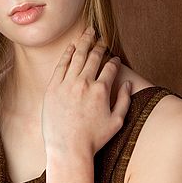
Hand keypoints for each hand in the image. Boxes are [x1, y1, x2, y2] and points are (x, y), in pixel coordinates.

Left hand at [42, 25, 131, 155]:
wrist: (68, 149)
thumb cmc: (94, 139)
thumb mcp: (116, 122)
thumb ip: (124, 101)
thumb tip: (128, 84)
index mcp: (101, 90)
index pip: (110, 68)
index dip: (114, 62)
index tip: (114, 59)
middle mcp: (84, 83)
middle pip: (94, 57)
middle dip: (99, 45)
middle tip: (101, 38)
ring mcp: (67, 84)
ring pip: (77, 57)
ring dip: (84, 42)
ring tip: (87, 33)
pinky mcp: (53, 88)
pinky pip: (61, 65)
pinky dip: (67, 54)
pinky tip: (72, 47)